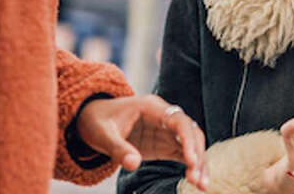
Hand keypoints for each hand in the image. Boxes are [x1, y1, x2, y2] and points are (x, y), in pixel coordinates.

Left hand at [74, 95, 207, 190]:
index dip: (188, 140)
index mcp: (151, 108)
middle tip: (198, 179)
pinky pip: (183, 154)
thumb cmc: (96, 121)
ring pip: (191, 145)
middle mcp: (163, 117)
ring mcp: (165, 131)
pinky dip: (191, 167)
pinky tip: (196, 182)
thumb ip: (118, 148)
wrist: (92, 119)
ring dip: (199, 163)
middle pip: (190, 133)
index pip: (178, 121)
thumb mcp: (102, 134)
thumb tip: (134, 164)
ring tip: (202, 185)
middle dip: (198, 155)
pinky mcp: (164, 144)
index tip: (192, 161)